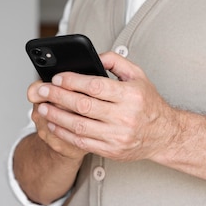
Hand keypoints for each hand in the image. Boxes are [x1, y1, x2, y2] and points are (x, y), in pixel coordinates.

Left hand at [33, 51, 180, 161]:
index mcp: (131, 95)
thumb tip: (92, 55)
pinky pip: (82, 142)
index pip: (95, 86)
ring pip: (79, 126)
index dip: (72, 81)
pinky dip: (65, 133)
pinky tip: (54, 124)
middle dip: (58, 97)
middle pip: (83, 106)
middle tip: (41, 90)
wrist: (164, 135)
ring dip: (56, 116)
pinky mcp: (111, 150)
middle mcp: (125, 116)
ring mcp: (117, 136)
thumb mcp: (138, 75)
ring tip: (43, 107)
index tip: (57, 78)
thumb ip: (115, 61)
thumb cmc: (148, 103)